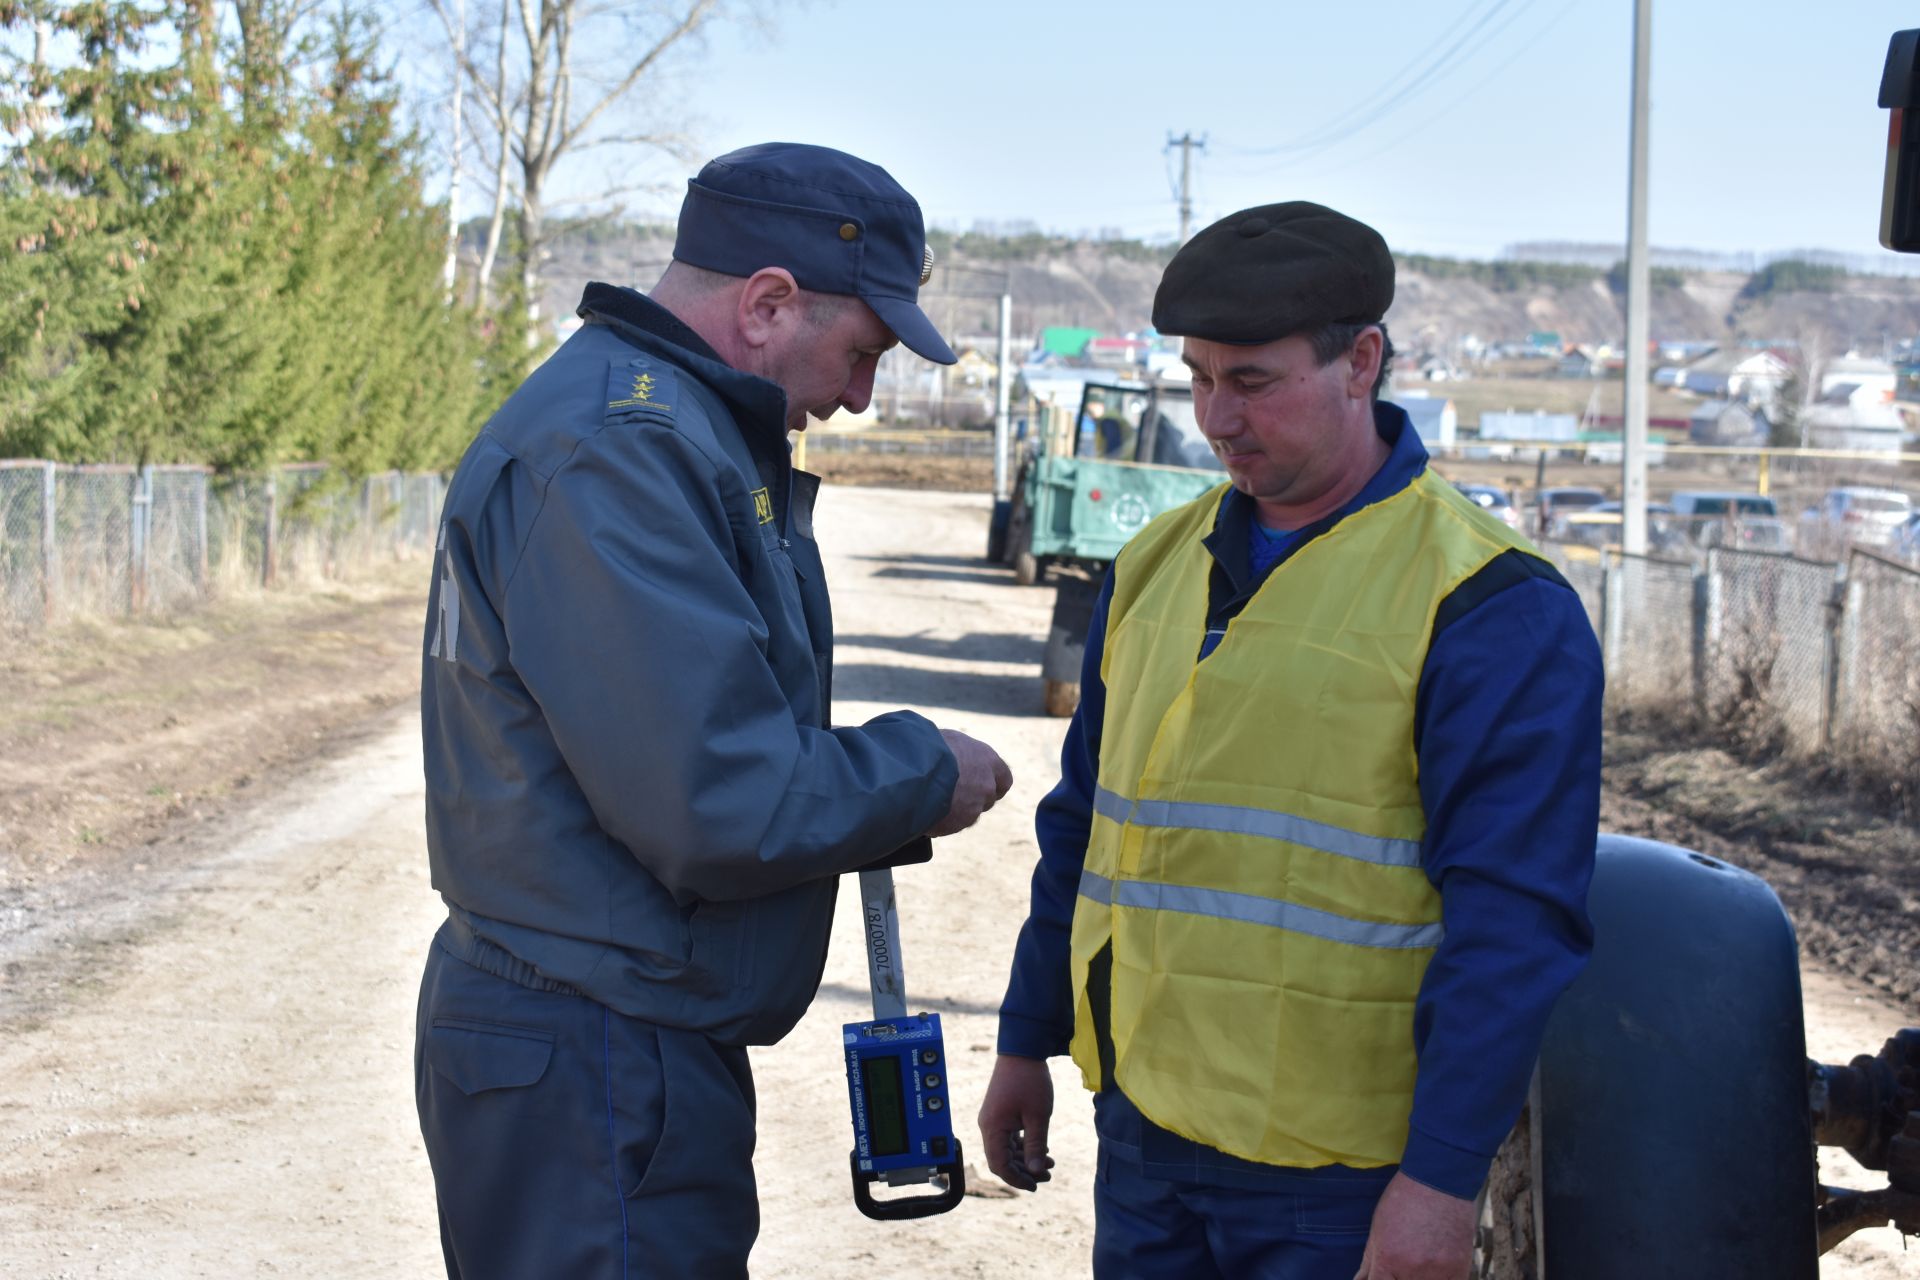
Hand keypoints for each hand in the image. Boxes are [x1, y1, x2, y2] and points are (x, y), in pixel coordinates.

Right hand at [926, 729, 1011, 836]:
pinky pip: (950, 825)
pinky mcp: (959, 823)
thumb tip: (952, 755)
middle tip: (954, 795)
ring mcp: (974, 806)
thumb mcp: (949, 740)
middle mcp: (987, 785)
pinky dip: (940, 821)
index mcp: (988, 760)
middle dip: (973, 799)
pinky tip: (925, 810)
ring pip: (968, 814)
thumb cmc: (929, 747)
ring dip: (955, 811)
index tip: (983, 785)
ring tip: (931, 801)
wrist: (916, 770)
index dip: (993, 784)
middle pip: (987, 799)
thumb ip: (960, 753)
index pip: (1004, 779)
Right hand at [976, 1054, 1054, 1190]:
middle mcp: (988, 1126)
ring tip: (1050, 1162)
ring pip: (1006, 1149)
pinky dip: (1023, 1145)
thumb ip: (1036, 1146)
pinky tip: (1042, 1148)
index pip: (1000, 1165)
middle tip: (1048, 1175)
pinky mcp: (999, 1113)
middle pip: (1002, 1160)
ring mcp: (993, 1119)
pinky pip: (1008, 1137)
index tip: (1037, 1185)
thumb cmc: (1030, 1081)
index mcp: (993, 1128)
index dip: (1018, 1179)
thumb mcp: (1038, 1116)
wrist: (1022, 1049)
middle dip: (1024, 1171)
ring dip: (1025, 1159)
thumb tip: (1036, 1172)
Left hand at [1353, 1171, 1475, 1279]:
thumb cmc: (1403, 1200)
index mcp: (1387, 1259)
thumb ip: (1370, 1260)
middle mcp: (1411, 1270)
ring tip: (1421, 1261)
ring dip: (1420, 1278)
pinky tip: (1437, 1267)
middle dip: (1399, 1277)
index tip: (1383, 1276)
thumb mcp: (1378, 1228)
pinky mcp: (1459, 1269)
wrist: (1439, 1182)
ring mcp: (1437, 1272)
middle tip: (1404, 1263)